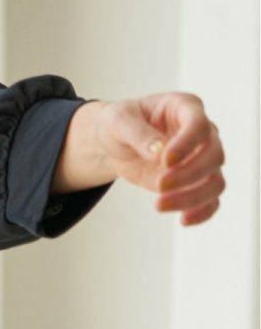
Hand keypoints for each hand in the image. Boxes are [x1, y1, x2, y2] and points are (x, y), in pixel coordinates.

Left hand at [91, 93, 225, 225]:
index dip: (187, 144)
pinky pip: (210, 200)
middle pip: (214, 155)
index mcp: (185, 108)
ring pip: (215, 181)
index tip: (165, 161)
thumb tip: (158, 151)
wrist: (113, 143)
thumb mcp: (118, 121)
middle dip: (189, 174)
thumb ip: (138, 133)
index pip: (199, 125)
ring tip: (160, 205)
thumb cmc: (118, 123)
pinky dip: (202, 212)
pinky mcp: (193, 182)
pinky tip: (183, 220)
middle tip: (159, 185)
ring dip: (193, 197)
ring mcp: (200, 159)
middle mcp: (201, 133)